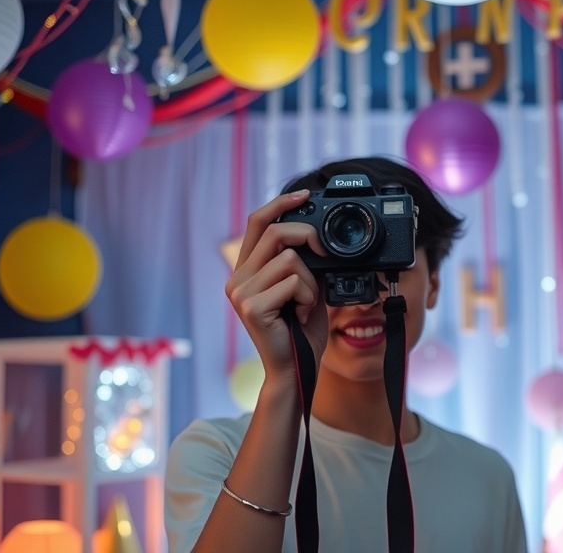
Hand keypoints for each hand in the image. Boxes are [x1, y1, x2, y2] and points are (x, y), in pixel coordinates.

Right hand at [225, 190, 329, 384]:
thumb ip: (304, 262)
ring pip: (291, 259)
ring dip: (311, 282)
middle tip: (325, 256)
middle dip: (308, 237)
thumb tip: (317, 236)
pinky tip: (301, 314)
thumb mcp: (306, 287)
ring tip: (305, 303)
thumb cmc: (302, 330)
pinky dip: (308, 297)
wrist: (295, 369)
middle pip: (276, 232)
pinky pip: (294, 281)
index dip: (281, 203)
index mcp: (247, 270)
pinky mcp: (251, 307)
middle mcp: (238, 278)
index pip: (258, 221)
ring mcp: (241, 293)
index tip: (306, 193)